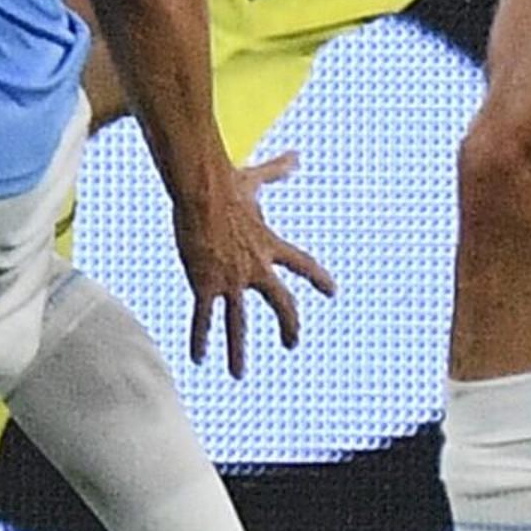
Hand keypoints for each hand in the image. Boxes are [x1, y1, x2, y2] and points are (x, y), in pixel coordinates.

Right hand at [165, 157, 335, 378]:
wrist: (202, 191)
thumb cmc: (226, 183)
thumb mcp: (255, 180)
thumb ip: (277, 170)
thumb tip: (297, 155)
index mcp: (269, 245)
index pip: (303, 264)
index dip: (318, 278)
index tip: (332, 291)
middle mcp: (256, 268)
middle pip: (281, 303)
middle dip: (288, 325)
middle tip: (292, 343)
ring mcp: (232, 280)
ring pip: (239, 323)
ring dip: (239, 351)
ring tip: (239, 374)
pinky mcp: (206, 284)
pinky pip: (205, 318)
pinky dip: (202, 339)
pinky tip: (199, 360)